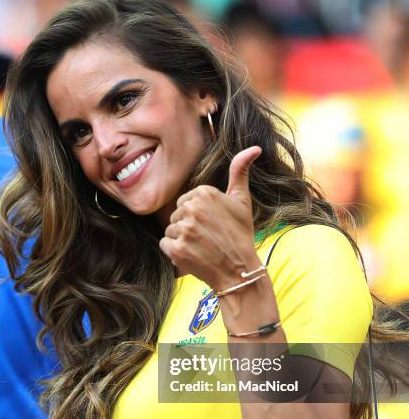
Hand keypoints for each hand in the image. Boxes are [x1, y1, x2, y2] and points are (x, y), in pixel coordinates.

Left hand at [159, 146, 262, 286]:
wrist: (239, 270)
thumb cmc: (241, 235)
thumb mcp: (242, 201)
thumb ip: (240, 172)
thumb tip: (254, 148)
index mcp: (205, 193)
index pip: (185, 201)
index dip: (197, 215)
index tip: (212, 225)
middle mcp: (192, 208)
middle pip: (176, 215)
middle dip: (188, 226)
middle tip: (208, 237)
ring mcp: (184, 230)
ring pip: (170, 230)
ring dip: (182, 240)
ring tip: (202, 247)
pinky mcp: (176, 249)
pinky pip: (165, 244)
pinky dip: (175, 252)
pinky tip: (192, 255)